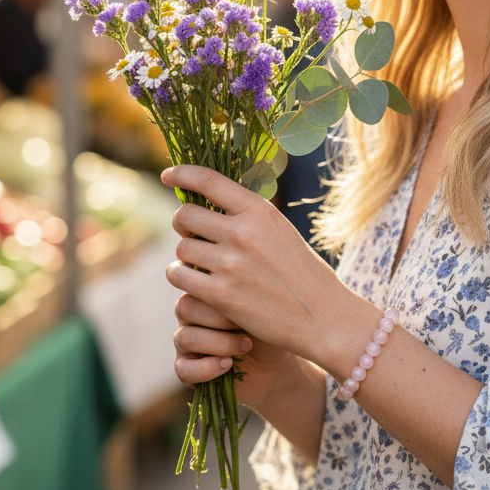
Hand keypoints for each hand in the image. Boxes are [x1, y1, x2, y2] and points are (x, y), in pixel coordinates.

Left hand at [162, 164, 368, 377]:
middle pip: (185, 216)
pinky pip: (179, 276)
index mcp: (259, 211)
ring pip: (181, 249)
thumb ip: (247, 216)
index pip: (208, 180)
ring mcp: (230, 264)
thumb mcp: (280, 230)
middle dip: (183, 225)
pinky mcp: (221, 294)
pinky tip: (196, 283)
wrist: (322, 315)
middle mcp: (243, 232)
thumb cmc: (301, 273)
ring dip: (185, 257)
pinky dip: (182, 278)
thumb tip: (208, 203)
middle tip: (193, 236)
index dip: (182, 174)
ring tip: (201, 265)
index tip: (168, 176)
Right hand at [172, 292, 290, 409]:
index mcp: (202, 292)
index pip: (192, 281)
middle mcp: (188, 315)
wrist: (274, 362)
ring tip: (245, 346)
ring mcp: (184, 342)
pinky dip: (208, 368)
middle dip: (220, 318)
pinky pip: (184, 368)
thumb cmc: (268, 326)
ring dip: (220, 343)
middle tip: (246, 325)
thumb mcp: (260, 304)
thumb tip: (233, 276)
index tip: (245, 301)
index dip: (216, 292)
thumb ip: (244, 286)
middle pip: (185, 307)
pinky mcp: (186, 369)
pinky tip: (229, 364)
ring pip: (186, 337)